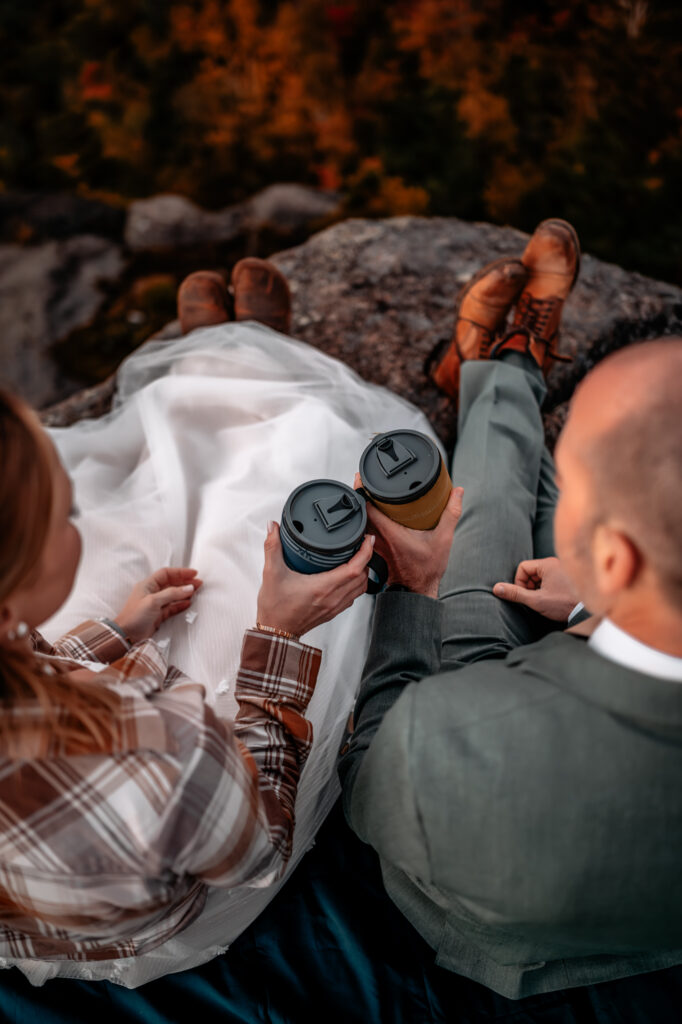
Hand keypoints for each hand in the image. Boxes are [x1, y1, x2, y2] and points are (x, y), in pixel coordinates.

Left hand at [115, 567, 202, 643]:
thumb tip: (189, 587)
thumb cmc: (134, 616)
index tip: (193, 573)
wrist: (126, 635)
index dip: (180, 572)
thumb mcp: (153, 601)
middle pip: (171, 583)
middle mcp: (152, 593)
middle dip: (185, 582)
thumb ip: (172, 593)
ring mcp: (155, 604)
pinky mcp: (158, 615)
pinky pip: (172, 607)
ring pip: (173, 595)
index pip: (166, 573)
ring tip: (196, 591)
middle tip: (199, 583)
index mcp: (148, 585)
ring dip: (184, 593)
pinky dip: (180, 604)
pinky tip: (188, 603)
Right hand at [256, 522, 375, 636]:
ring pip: (361, 588)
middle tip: (362, 544)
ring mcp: (334, 606)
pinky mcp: (332, 612)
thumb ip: (272, 547)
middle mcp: (333, 598)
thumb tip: (272, 527)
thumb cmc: (275, 608)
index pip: (355, 568)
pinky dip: (355, 585)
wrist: (275, 632)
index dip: (366, 552)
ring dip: (363, 573)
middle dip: (367, 559)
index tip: (368, 540)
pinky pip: (353, 597)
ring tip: (357, 559)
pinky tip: (346, 577)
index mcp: (323, 587)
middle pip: (363, 577)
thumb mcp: (271, 573)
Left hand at [354, 474, 463, 597]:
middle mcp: (378, 538)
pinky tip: (372, 511)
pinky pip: (366, 530)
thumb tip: (457, 491)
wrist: (418, 590)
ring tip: (367, 490)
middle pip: (361, 511)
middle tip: (364, 477)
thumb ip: (451, 513)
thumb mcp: (444, 538)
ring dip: (362, 506)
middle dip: (360, 493)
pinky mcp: (375, 550)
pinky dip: (367, 519)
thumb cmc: (427, 569)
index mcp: (390, 533)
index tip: (363, 476)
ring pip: (362, 521)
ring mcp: (375, 545)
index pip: (367, 507)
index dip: (362, 490)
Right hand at [493, 557, 579, 621]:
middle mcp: (556, 563)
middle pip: (531, 572)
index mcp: (548, 564)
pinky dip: (546, 590)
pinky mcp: (567, 578)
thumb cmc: (564, 604)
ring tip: (544, 601)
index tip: (524, 595)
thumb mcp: (536, 600)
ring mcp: (563, 570)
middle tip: (534, 599)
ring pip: (540, 577)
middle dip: (528, 587)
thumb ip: (516, 594)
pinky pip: (549, 580)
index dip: (519, 582)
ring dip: (537, 589)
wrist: (588, 613)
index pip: (522, 568)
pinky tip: (552, 601)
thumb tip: (497, 588)